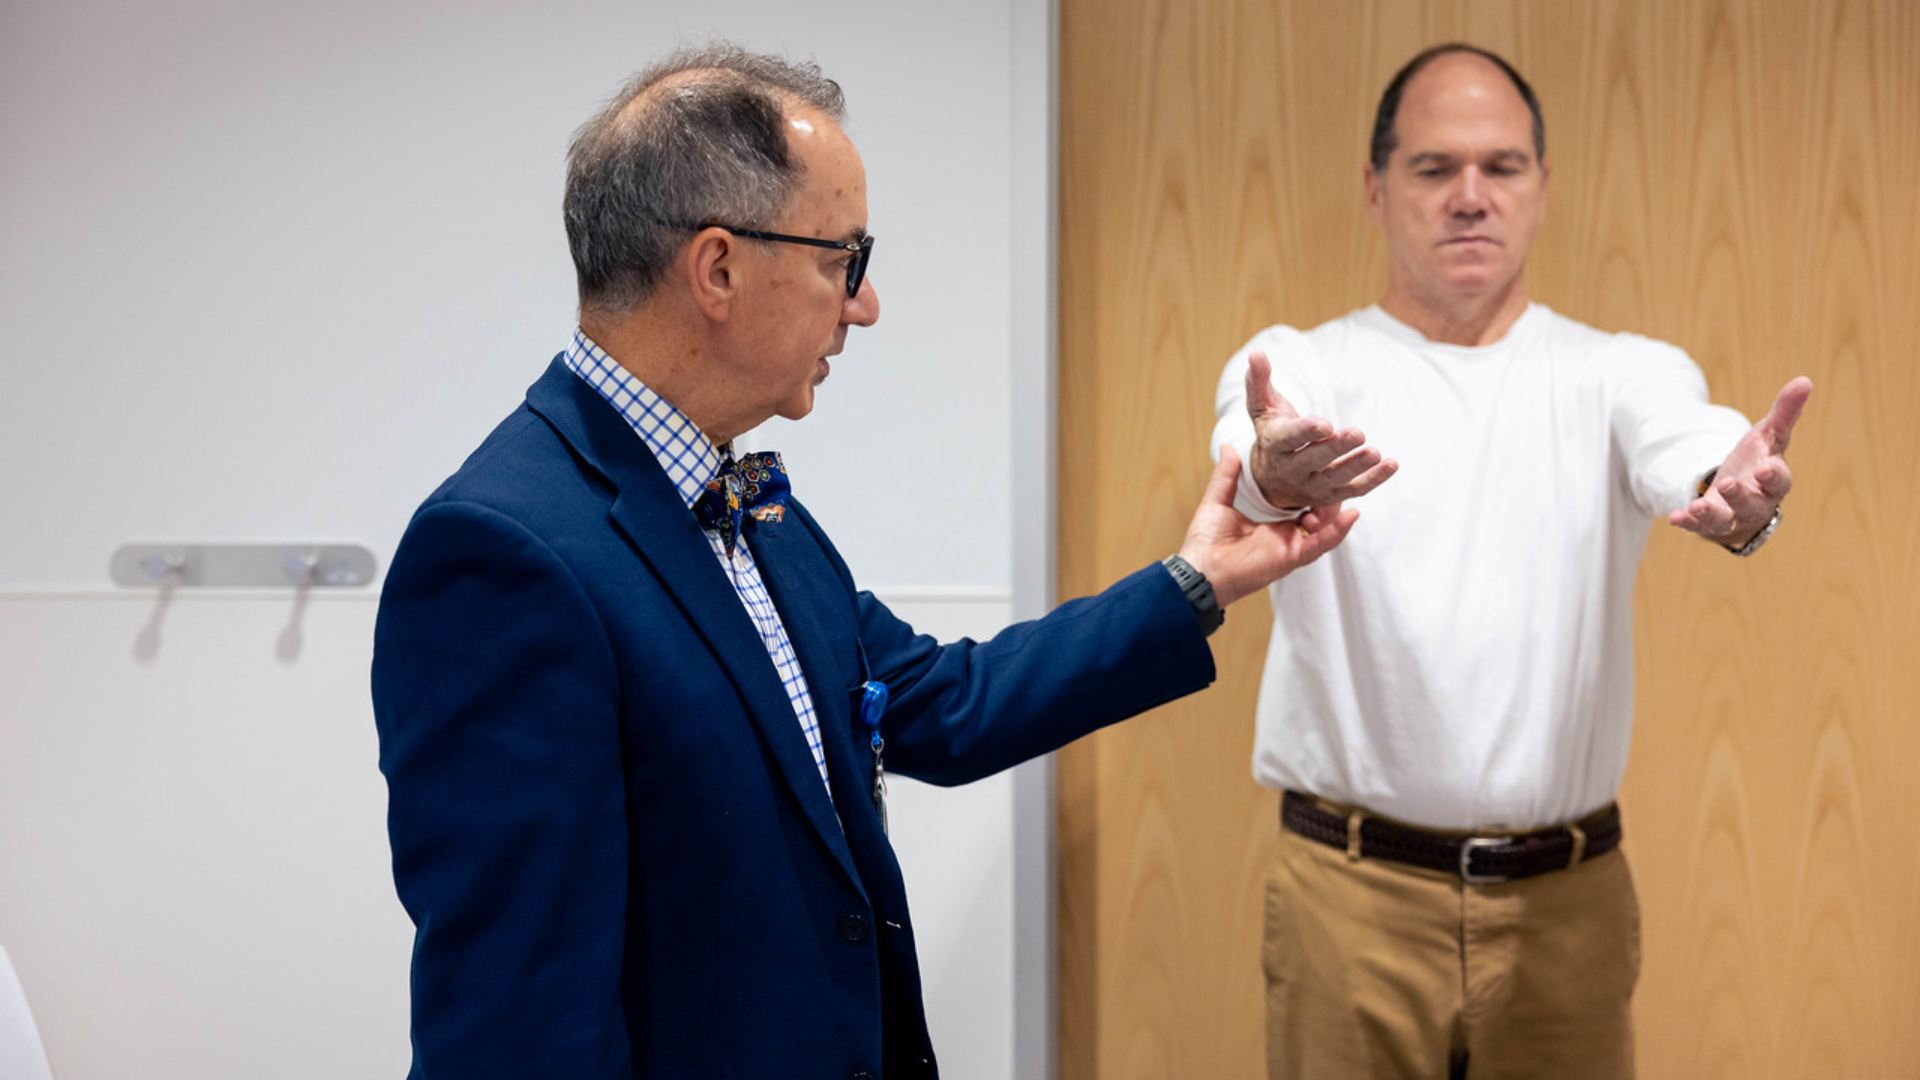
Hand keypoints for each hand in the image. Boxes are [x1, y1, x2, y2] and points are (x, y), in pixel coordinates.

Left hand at [1179, 445, 1359, 606]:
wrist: (1200, 569)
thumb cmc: (1204, 541)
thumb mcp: (1218, 500)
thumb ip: (1227, 475)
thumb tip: (1228, 447)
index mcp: (1268, 522)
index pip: (1298, 503)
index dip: (1311, 486)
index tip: (1322, 464)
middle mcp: (1283, 535)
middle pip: (1317, 515)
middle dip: (1333, 496)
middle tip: (1347, 473)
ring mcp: (1289, 546)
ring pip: (1325, 528)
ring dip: (1339, 510)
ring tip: (1356, 487)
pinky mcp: (1291, 557)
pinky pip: (1320, 545)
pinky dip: (1336, 531)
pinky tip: (1351, 514)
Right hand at [1244, 351, 1396, 508]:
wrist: (1271, 478)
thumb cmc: (1272, 431)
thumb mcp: (1262, 407)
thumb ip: (1259, 381)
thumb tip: (1256, 353)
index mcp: (1275, 444)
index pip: (1289, 439)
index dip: (1306, 432)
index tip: (1325, 424)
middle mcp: (1291, 469)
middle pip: (1314, 460)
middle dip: (1336, 448)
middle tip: (1358, 433)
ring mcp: (1311, 484)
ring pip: (1334, 479)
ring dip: (1356, 466)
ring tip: (1377, 453)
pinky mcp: (1330, 496)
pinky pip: (1353, 490)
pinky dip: (1373, 480)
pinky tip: (1391, 465)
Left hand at [1668, 376, 1811, 544]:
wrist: (1739, 495)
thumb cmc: (1759, 462)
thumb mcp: (1769, 436)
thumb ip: (1784, 413)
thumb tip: (1804, 380)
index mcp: (1774, 481)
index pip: (1779, 480)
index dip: (1773, 475)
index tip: (1765, 468)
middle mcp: (1756, 503)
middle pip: (1752, 503)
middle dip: (1740, 495)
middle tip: (1729, 484)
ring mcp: (1732, 515)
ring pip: (1725, 519)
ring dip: (1712, 513)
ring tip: (1698, 506)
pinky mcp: (1709, 523)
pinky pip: (1699, 527)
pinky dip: (1688, 523)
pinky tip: (1675, 517)